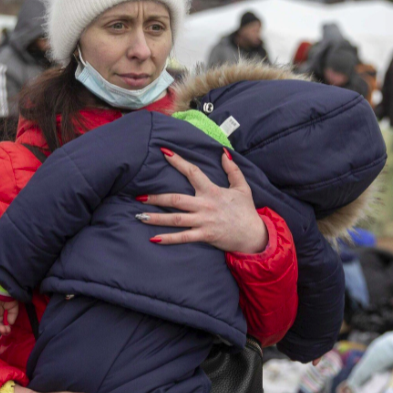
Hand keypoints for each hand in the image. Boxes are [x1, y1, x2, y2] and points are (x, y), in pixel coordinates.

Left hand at [0, 290, 18, 334]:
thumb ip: (12, 316)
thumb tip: (10, 324)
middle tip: (6, 331)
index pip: (1, 323)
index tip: (9, 331)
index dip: (4, 328)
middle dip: (1, 329)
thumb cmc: (9, 296)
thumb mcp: (13, 308)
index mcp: (0, 312)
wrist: (4, 288)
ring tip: (2, 329)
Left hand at [136, 148, 267, 254]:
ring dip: (156, 218)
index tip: (164, 153)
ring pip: (176, 219)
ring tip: (139, 216)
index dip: (178, 162)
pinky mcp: (205, 236)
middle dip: (156, 198)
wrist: (254, 235)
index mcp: (212, 191)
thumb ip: (232, 170)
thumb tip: (223, 153)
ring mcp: (203, 221)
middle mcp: (205, 205)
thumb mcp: (242, 187)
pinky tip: (154, 239)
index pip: (192, 172)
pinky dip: (169, 239)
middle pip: (176, 199)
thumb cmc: (246, 211)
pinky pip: (184, 237)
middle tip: (139, 196)